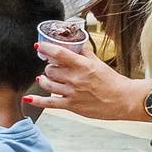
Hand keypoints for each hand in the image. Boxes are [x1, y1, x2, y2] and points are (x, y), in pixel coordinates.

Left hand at [24, 42, 146, 120]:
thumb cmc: (113, 82)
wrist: (123, 100)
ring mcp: (71, 93)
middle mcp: (75, 78)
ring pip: (47, 84)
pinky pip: (49, 103)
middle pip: (50, 69)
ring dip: (44, 80)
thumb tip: (76, 46)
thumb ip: (85, 54)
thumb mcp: (98, 63)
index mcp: (82, 65)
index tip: (39, 46)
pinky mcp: (71, 105)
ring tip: (45, 78)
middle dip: (49, 67)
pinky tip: (28, 98)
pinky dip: (37, 100)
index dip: (46, 48)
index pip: (59, 53)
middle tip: (52, 67)